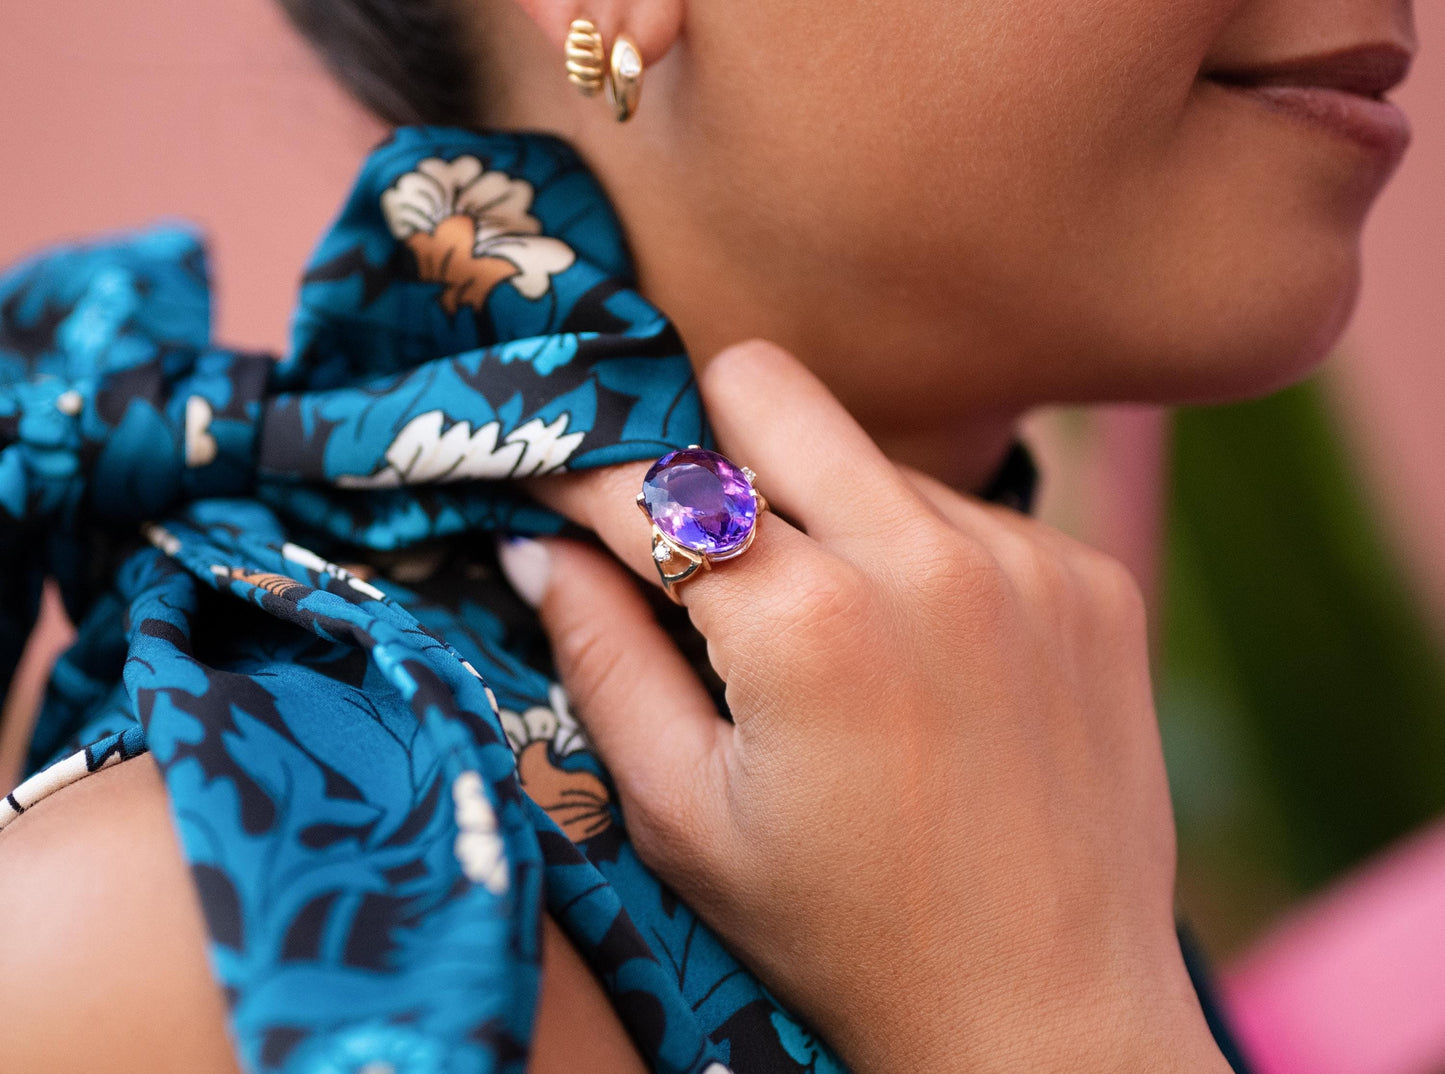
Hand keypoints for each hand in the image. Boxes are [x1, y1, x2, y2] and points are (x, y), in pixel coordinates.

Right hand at [505, 340, 1230, 1073]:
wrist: (1045, 1015)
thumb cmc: (840, 935)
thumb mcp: (682, 816)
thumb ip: (599, 657)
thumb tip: (535, 544)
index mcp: (806, 625)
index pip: (653, 480)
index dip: (579, 473)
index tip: (552, 480)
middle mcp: (927, 560)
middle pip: (765, 385)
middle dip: (701, 445)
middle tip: (690, 538)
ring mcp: (1026, 560)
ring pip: (868, 453)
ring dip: (819, 516)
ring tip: (827, 636)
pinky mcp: (1091, 579)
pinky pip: (964, 512)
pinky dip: (915, 560)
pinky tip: (921, 659)